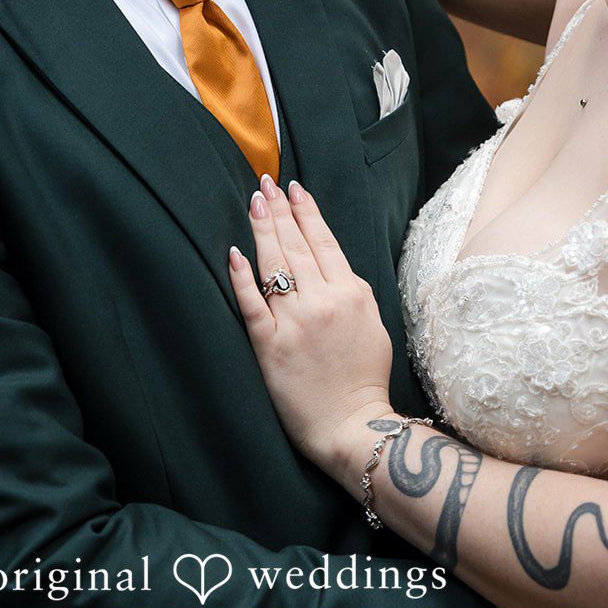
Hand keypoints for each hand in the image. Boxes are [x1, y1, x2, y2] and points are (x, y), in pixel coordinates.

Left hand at [228, 175, 395, 478]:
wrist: (352, 425)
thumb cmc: (364, 378)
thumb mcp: (372, 323)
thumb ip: (352, 291)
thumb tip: (331, 264)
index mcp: (351, 292)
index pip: (324, 240)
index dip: (306, 211)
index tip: (294, 188)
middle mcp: (323, 300)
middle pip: (296, 244)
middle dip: (279, 210)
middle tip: (264, 182)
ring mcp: (296, 322)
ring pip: (274, 265)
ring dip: (262, 229)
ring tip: (253, 202)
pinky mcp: (270, 346)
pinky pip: (252, 304)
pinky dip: (242, 277)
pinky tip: (234, 253)